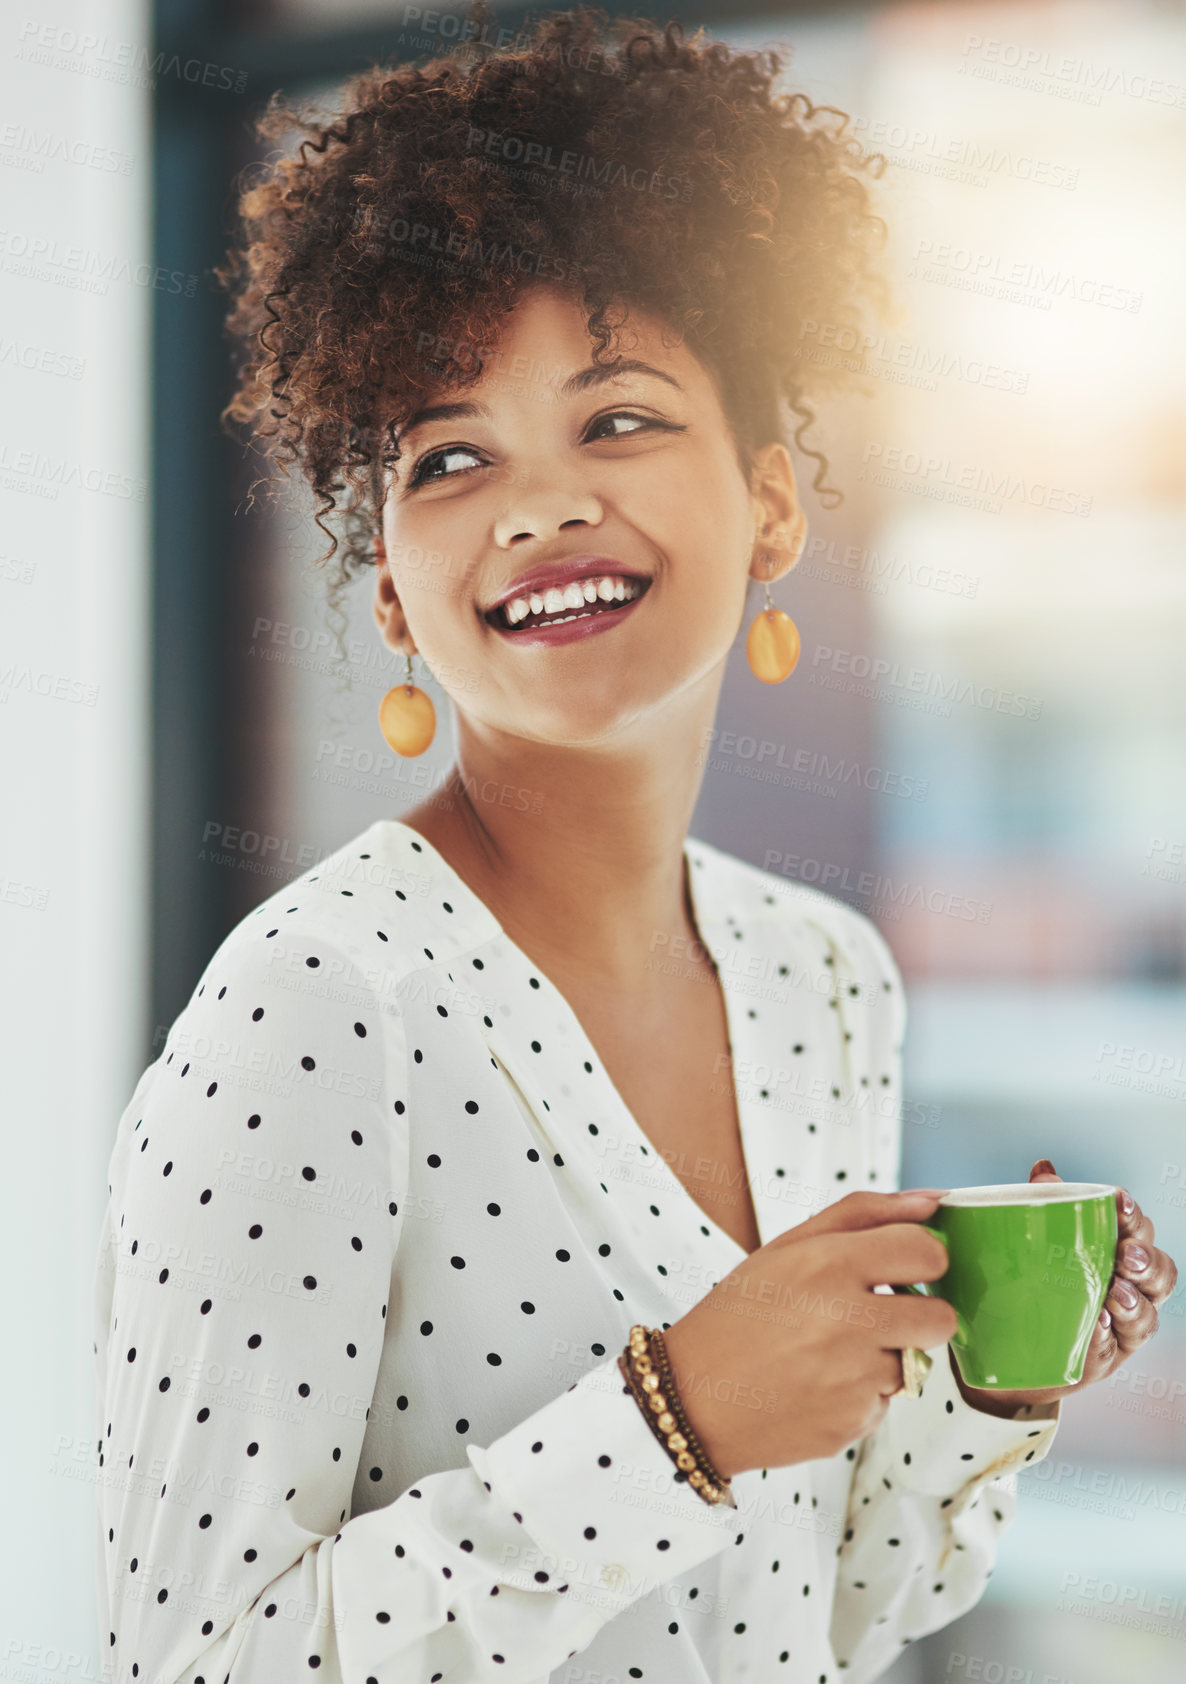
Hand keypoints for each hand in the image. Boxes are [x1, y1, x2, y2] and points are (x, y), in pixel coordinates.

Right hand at [661, 1190, 958, 1478]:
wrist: (692, 1397)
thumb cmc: (740, 1314)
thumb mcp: (787, 1246)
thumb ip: (865, 1214)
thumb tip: (932, 1200)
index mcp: (829, 1264)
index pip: (927, 1252)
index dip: (927, 1258)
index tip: (909, 1265)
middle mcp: (847, 1321)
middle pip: (940, 1318)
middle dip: (921, 1315)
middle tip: (879, 1315)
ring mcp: (853, 1378)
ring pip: (912, 1363)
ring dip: (884, 1357)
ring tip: (828, 1353)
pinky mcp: (854, 1423)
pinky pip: (885, 1402)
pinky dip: (861, 1394)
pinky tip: (817, 1386)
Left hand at [951, 1159, 1180, 1417]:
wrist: (1003, 1339)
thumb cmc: (1033, 1281)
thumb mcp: (1036, 1239)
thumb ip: (1045, 1204)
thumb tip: (1044, 1168)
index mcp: (1117, 1253)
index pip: (1140, 1230)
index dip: (1135, 1216)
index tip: (1119, 1201)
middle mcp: (1129, 1290)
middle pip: (1159, 1273)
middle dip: (1146, 1261)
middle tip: (1124, 1255)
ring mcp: (1120, 1328)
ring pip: (1147, 1316)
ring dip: (1134, 1304)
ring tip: (1113, 1296)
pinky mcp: (1102, 1359)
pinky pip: (1113, 1349)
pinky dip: (1105, 1337)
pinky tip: (1094, 1327)